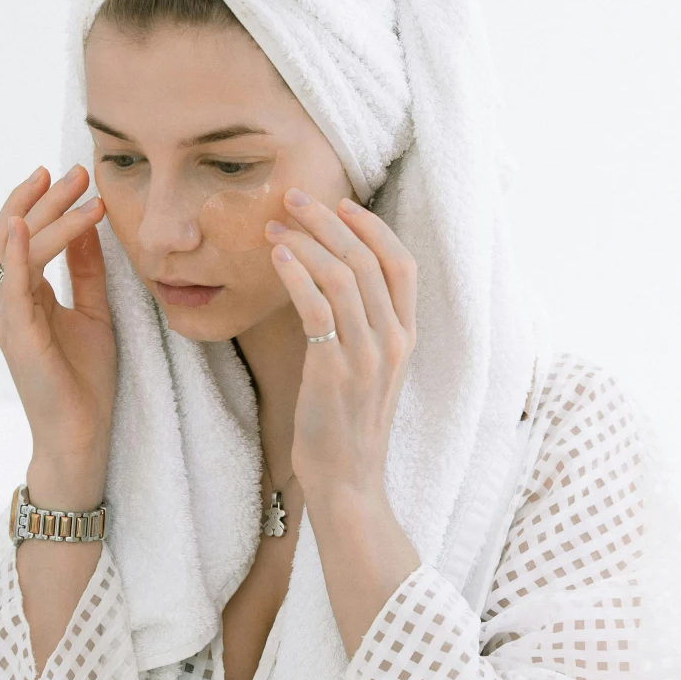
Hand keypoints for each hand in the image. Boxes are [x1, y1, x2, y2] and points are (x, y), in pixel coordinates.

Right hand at [0, 165, 114, 508]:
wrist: (81, 435)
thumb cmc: (85, 380)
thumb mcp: (94, 312)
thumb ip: (87, 271)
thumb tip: (90, 224)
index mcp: (24, 296)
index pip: (21, 236)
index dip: (40, 202)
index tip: (70, 175)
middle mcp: (8, 302)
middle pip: (11, 233)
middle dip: (43, 198)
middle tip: (76, 172)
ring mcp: (8, 317)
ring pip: (14, 249)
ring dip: (46, 215)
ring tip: (79, 190)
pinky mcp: (17, 335)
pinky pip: (12, 285)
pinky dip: (16, 252)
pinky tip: (22, 226)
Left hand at [265, 190, 417, 511]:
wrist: (348, 481)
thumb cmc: (347, 425)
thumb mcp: (369, 370)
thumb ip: (362, 328)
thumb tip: (329, 280)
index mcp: (406, 337)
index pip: (403, 264)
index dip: (374, 227)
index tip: (342, 205)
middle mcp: (393, 341)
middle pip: (368, 260)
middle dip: (329, 221)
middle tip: (294, 198)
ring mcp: (367, 356)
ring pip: (342, 276)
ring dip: (305, 242)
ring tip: (274, 226)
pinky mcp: (334, 370)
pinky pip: (317, 308)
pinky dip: (296, 275)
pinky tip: (276, 258)